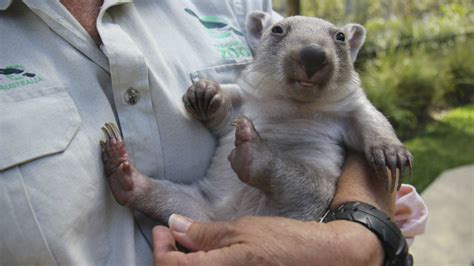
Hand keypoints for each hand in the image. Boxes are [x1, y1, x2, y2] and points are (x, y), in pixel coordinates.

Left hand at [153, 214, 383, 264]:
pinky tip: (206, 253)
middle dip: (167, 256)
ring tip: (187, 242)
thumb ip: (204, 233)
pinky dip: (201, 265)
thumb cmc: (283, 242)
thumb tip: (175, 226)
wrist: (318, 259)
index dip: (159, 248)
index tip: (161, 230)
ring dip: (183, 262)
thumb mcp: (241, 230)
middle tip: (170, 236)